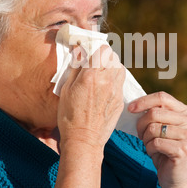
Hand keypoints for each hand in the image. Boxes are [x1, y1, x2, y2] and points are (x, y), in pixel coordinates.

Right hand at [54, 45, 125, 187]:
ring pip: (120, 68)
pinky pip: (120, 83)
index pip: (101, 50)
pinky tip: (104, 87)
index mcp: (90, 76)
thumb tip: (78, 52)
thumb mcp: (65, 89)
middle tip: (95, 61)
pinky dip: (114, 80)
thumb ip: (74, 68)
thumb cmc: (69, 116)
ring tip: (102, 72)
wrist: (84, 139)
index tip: (90, 51)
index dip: (96, 48)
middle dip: (104, 56)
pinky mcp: (120, 101)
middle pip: (113, 56)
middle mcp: (106, 81)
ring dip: (112, 66)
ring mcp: (115, 91)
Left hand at [129, 92, 186, 187]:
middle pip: (155, 112)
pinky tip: (156, 153)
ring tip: (151, 145)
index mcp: (185, 111)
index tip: (130, 109)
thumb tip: (133, 105)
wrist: (178, 176)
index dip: (143, 101)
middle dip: (141, 125)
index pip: (162, 97)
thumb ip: (154, 114)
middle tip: (142, 135)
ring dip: (146, 139)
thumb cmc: (165, 149)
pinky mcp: (182, 150)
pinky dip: (150, 149)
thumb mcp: (161, 127)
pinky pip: (155, 143)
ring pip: (153, 128)